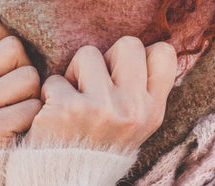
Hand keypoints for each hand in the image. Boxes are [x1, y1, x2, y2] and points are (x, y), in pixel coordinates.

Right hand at [0, 14, 42, 146]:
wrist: (1, 166)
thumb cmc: (9, 113)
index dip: (12, 46)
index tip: (7, 69)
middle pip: (15, 48)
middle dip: (27, 70)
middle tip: (18, 97)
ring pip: (28, 75)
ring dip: (35, 96)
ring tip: (21, 113)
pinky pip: (33, 106)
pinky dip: (36, 118)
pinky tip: (23, 130)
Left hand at [26, 36, 176, 150]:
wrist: (65, 180)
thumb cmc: (98, 143)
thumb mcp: (133, 123)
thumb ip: (140, 89)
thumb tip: (144, 46)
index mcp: (153, 111)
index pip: (164, 53)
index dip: (140, 56)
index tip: (122, 74)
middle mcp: (133, 109)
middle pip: (129, 44)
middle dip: (106, 58)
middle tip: (95, 84)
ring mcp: (101, 108)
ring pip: (88, 53)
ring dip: (75, 73)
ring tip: (74, 100)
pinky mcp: (68, 108)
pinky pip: (56, 77)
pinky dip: (50, 93)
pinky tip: (54, 115)